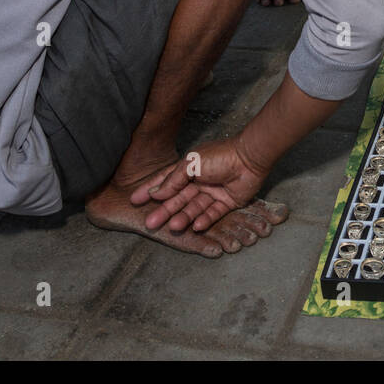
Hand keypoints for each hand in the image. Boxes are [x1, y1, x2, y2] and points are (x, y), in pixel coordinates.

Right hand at [131, 137, 267, 232]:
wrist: (250, 158)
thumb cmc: (219, 156)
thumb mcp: (191, 165)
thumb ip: (174, 179)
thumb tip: (156, 192)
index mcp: (189, 168)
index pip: (165, 181)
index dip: (150, 190)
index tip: (134, 200)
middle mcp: (199, 181)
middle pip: (178, 199)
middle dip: (164, 211)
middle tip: (150, 224)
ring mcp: (213, 191)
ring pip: (194, 208)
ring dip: (183, 217)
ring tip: (172, 227)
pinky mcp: (227, 201)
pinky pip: (213, 213)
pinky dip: (204, 220)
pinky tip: (195, 226)